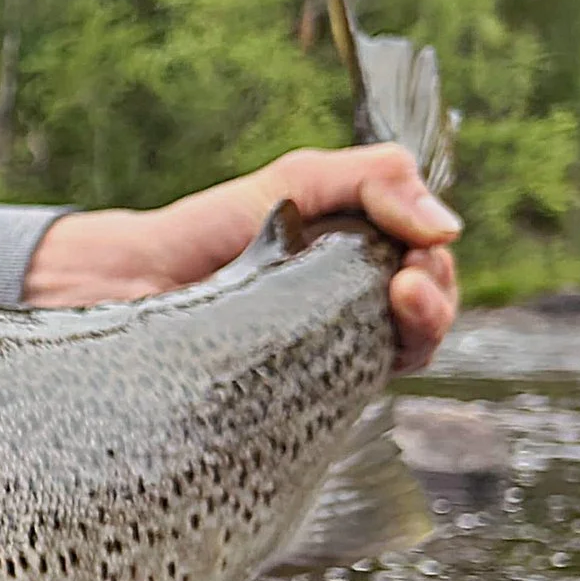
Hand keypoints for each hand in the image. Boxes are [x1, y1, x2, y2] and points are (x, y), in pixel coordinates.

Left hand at [20, 145, 462, 374]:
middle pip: (424, 327)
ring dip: (419, 330)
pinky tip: (354, 348)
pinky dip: (364, 370)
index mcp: (358, 272)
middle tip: (411, 281)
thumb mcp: (299, 179)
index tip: (421, 256)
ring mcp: (323, 362)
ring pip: (397, 361)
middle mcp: (349, 320)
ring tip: (401, 297)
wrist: (130, 276)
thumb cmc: (211, 228)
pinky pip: (346, 399)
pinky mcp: (292, 401)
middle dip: (437, 300)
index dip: (438, 274)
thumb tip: (449, 226)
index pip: (428, 284)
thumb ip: (375, 180)